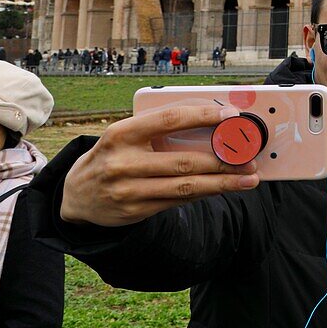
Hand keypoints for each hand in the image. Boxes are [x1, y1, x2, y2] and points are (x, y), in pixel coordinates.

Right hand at [60, 105, 259, 226]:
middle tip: (251, 157)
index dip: (204, 116)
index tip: (232, 116)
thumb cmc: (113, 155)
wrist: (76, 195)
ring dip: (223, 183)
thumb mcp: (125, 135)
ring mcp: (128, 190)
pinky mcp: (135, 211)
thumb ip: (160, 128)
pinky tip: (223, 188)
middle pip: (185, 161)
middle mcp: (123, 162)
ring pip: (186, 186)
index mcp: (121, 133)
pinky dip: (204, 193)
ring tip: (249, 179)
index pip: (170, 119)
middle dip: (224, 160)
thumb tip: (212, 122)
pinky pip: (178, 200)